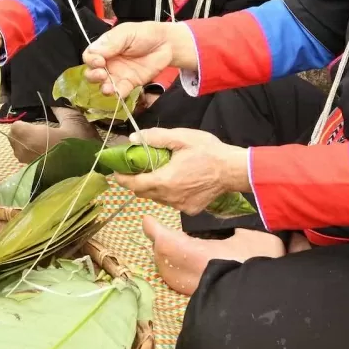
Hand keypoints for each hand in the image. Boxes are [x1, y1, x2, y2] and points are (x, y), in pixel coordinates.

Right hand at [82, 22, 195, 98]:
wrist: (166, 43)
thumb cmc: (145, 34)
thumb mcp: (126, 33)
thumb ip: (111, 43)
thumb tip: (94, 52)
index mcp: (104, 47)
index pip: (90, 56)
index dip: (91, 60)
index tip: (99, 61)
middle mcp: (109, 62)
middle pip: (92, 72)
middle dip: (93, 75)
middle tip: (102, 74)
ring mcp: (118, 74)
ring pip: (104, 84)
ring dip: (103, 87)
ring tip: (108, 88)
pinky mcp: (130, 83)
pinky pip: (120, 91)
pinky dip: (117, 94)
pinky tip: (118, 93)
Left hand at [112, 128, 244, 214]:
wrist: (233, 170)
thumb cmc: (208, 151)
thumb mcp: (181, 138)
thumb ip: (155, 138)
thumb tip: (133, 139)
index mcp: (164, 180)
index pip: (134, 184)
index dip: (122, 178)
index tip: (115, 171)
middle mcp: (170, 198)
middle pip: (144, 192)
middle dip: (136, 181)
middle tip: (135, 168)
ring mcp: (180, 206)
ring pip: (158, 198)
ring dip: (153, 187)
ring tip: (156, 172)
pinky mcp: (191, 210)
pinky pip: (172, 202)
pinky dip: (169, 193)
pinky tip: (176, 181)